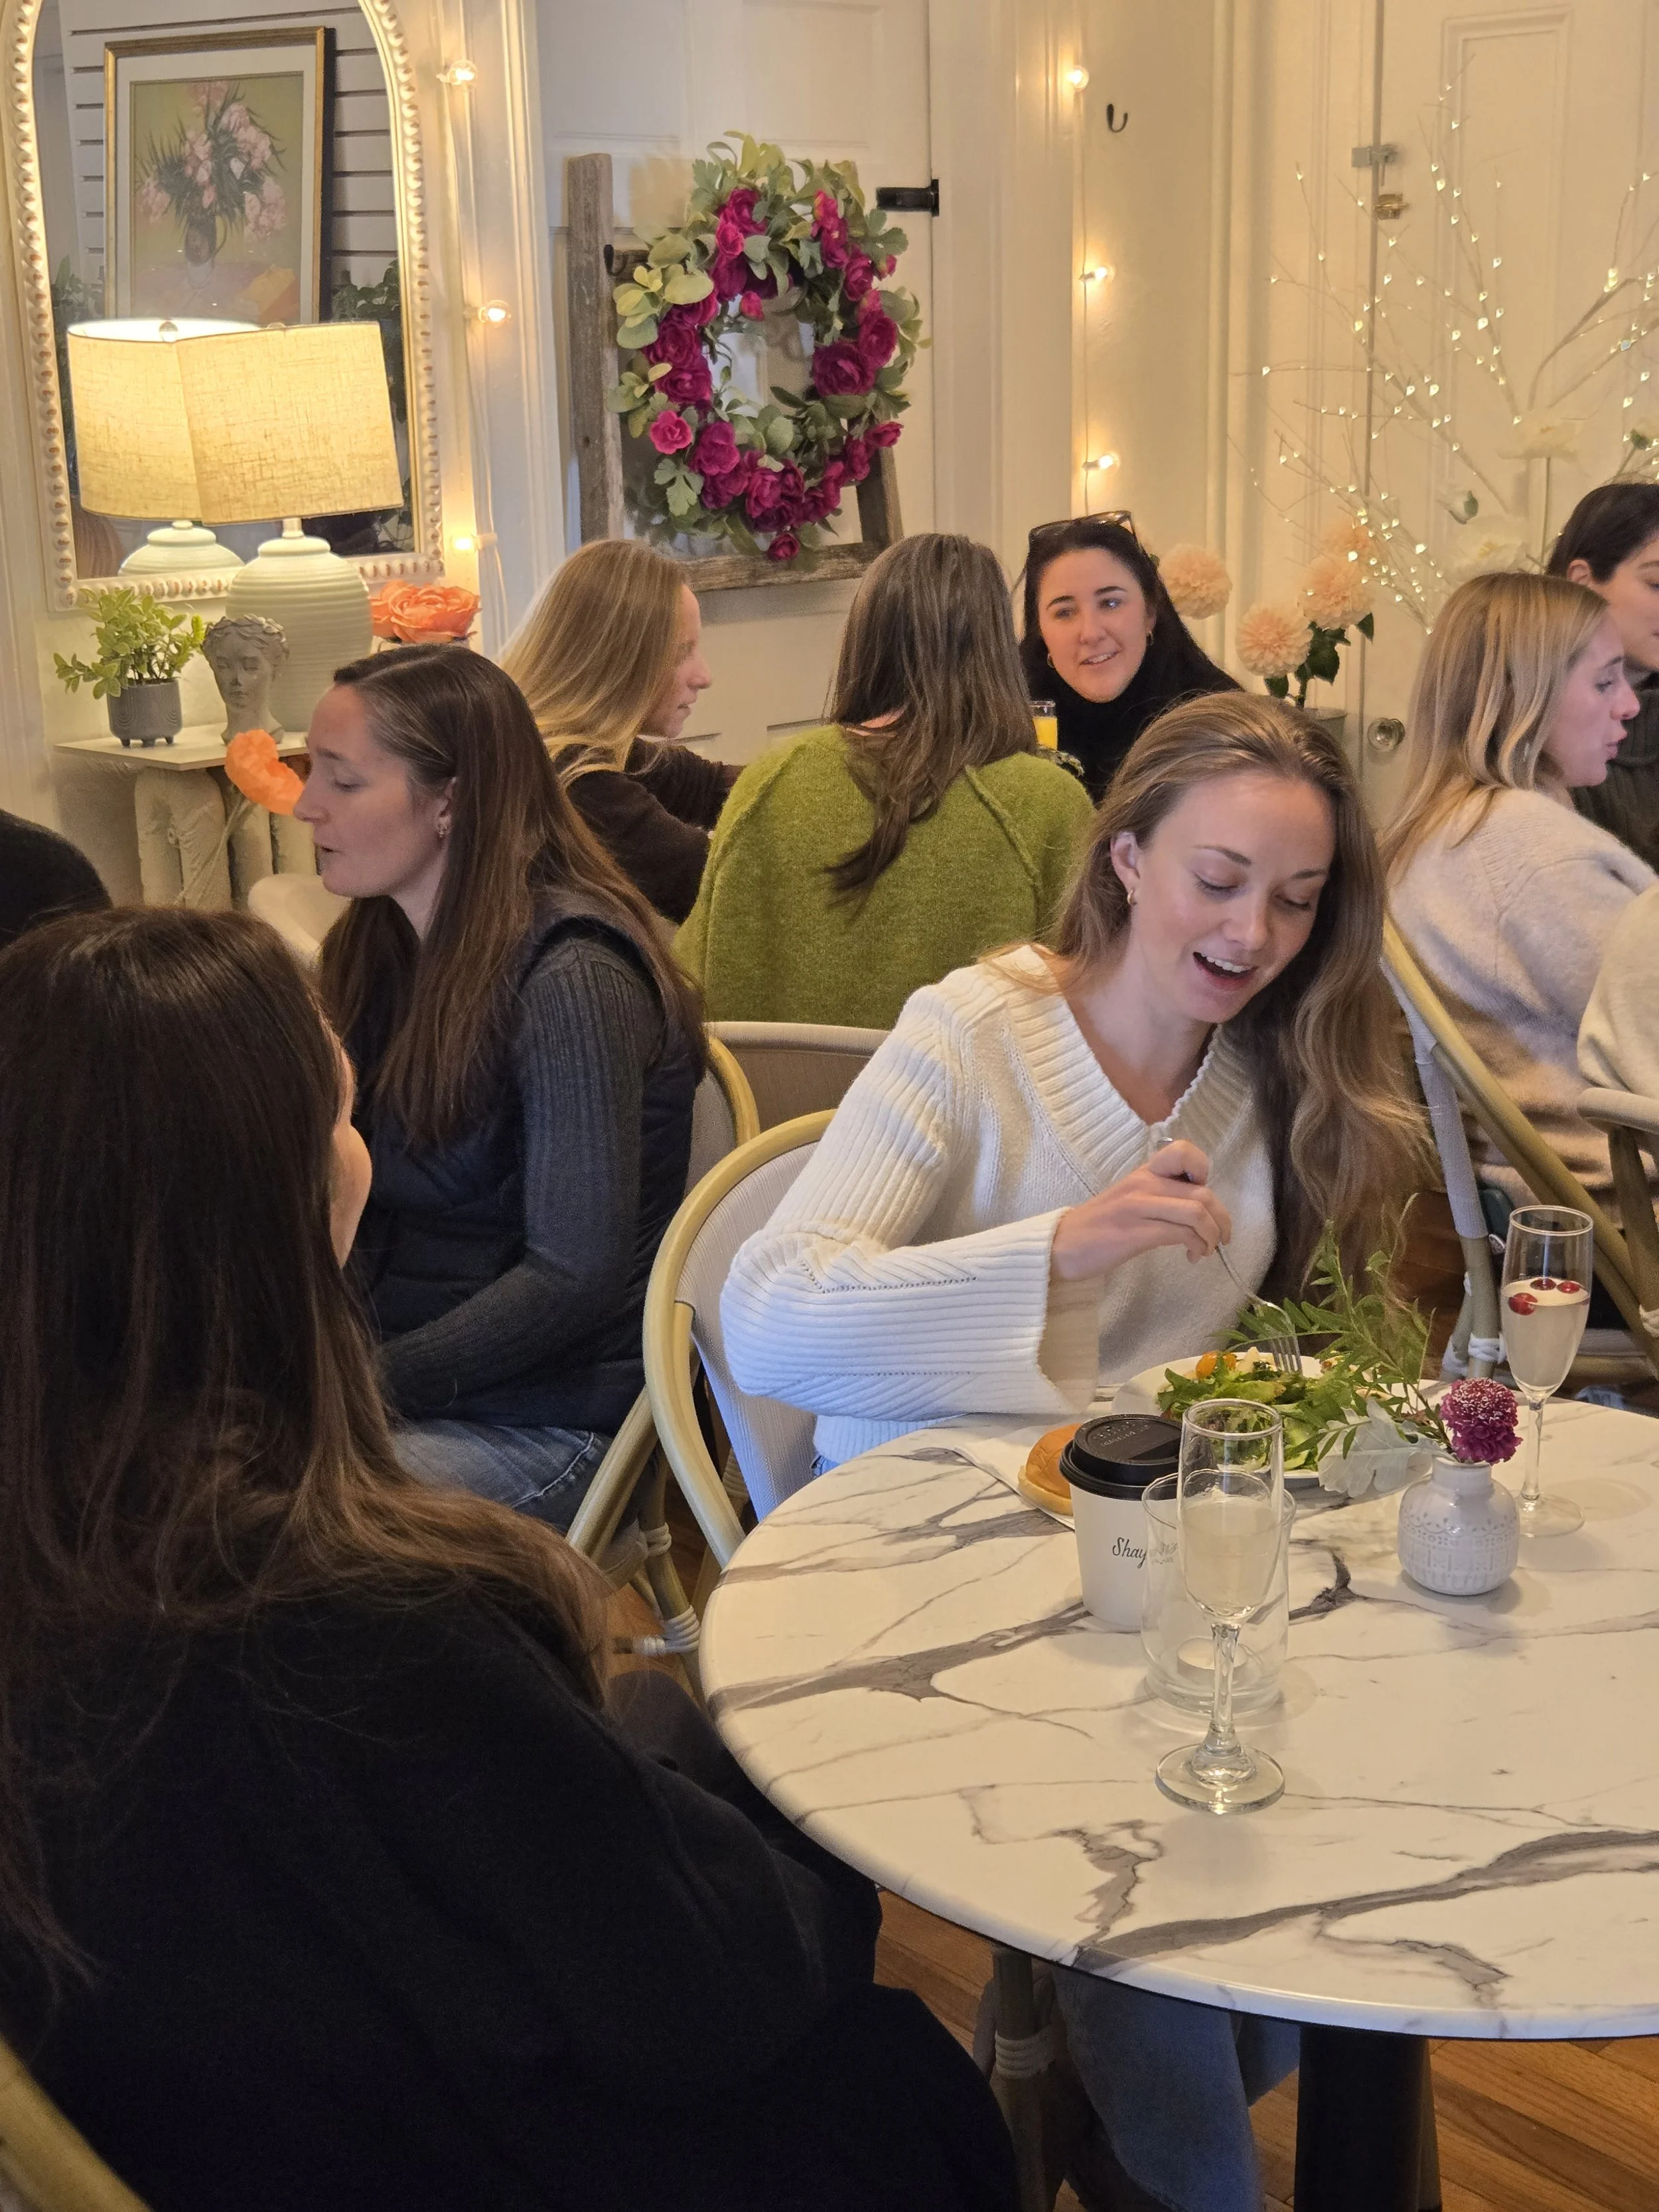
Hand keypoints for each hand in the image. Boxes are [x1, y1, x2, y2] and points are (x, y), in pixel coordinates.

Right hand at [1049, 1140, 1232, 1282]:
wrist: (1061, 1245)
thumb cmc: (1099, 1226)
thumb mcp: (1131, 1199)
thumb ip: (1161, 1195)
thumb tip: (1199, 1208)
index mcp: (1144, 1172)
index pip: (1184, 1152)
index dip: (1204, 1172)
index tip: (1204, 1198)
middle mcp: (1143, 1183)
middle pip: (1202, 1192)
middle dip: (1221, 1219)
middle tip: (1221, 1237)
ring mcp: (1138, 1207)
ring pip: (1196, 1212)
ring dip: (1211, 1236)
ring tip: (1206, 1250)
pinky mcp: (1135, 1233)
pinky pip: (1180, 1234)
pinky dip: (1196, 1247)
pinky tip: (1191, 1256)